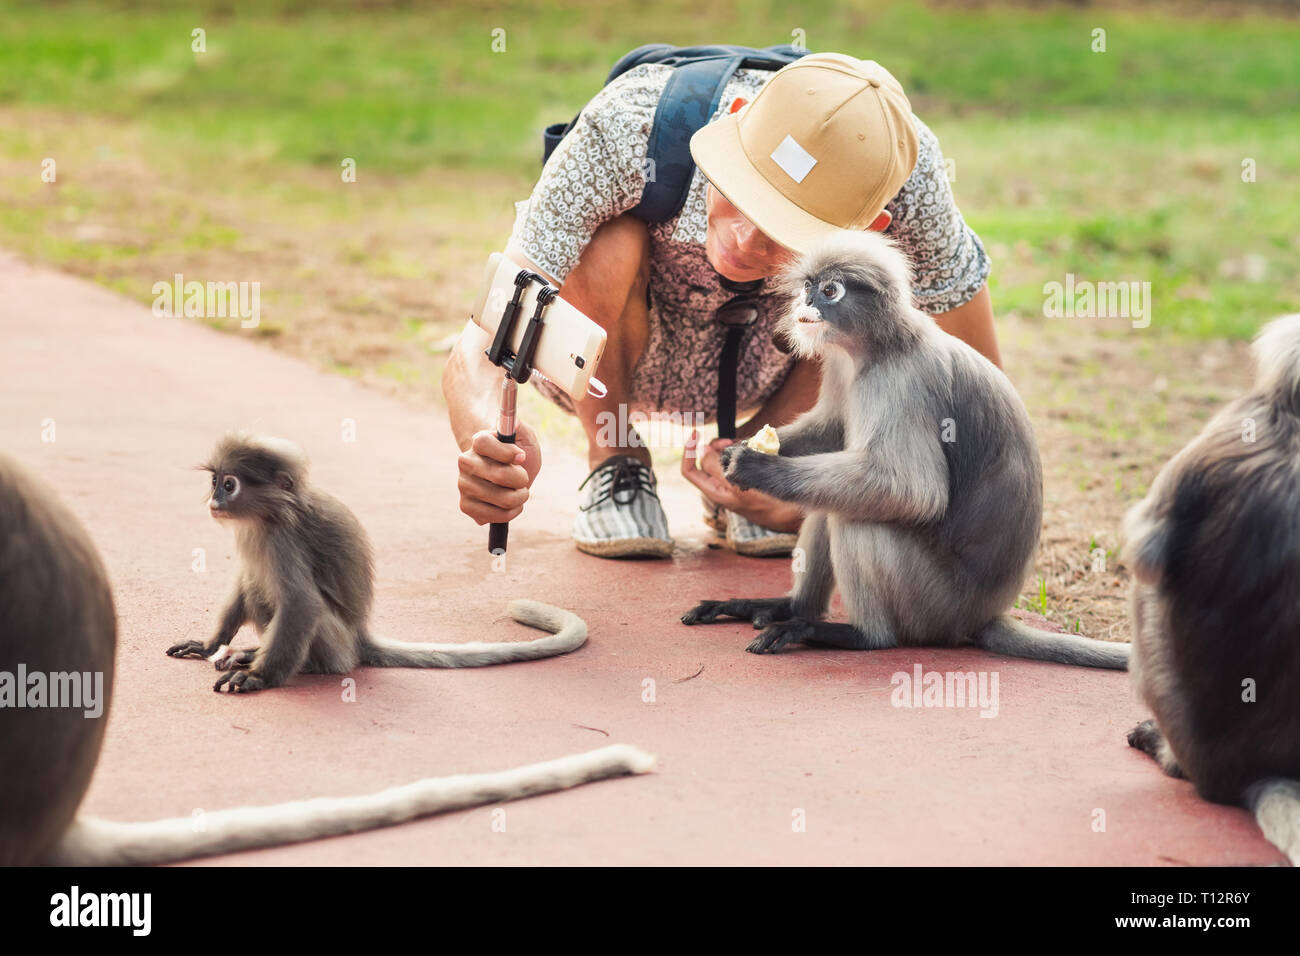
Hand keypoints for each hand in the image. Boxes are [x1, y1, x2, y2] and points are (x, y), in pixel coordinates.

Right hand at [457, 422, 541, 524]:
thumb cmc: (517, 454)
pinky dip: (512, 512)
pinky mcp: (466, 506)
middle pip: (500, 475)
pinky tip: (511, 504)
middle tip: (523, 478)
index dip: (508, 452)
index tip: (522, 456)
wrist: (506, 474)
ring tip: (519, 491)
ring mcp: (463, 485)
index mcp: (478, 441)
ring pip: (504, 499)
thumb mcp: (525, 438)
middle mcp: (466, 462)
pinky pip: (497, 516)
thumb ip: (521, 428)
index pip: (484, 443)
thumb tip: (514, 424)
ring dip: (520, 497)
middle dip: (521, 479)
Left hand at [680, 430, 802, 533]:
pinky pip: (736, 459)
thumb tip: (702, 450)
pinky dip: (739, 449)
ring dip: (727, 446)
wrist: (790, 515)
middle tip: (729, 442)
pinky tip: (752, 447)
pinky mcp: (747, 476)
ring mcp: (734, 480)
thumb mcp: (738, 487)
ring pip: (721, 457)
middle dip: (714, 446)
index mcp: (714, 491)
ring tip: (742, 444)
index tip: (697, 434)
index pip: (689, 470)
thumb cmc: (766, 505)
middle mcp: (721, 486)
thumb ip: (717, 469)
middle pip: (706, 459)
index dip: (688, 451)